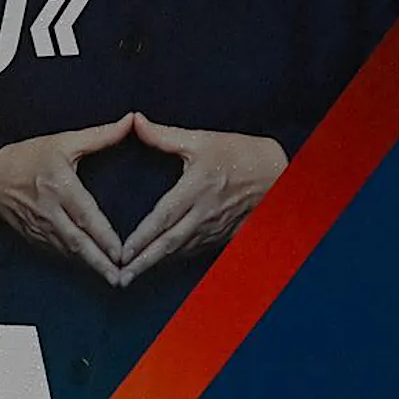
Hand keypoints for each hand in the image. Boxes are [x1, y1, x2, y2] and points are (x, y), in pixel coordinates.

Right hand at [0, 114, 134, 286]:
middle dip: (100, 263)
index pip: (85, 216)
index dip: (103, 237)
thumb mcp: (64, 141)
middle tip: (121, 278)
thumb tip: (130, 122)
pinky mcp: (34, 237)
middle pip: (78, 243)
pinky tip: (91, 270)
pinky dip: (75, 263)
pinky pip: (57, 253)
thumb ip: (100, 135)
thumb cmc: (30, 156)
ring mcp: (40, 227)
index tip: (121, 253)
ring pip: (69, 252)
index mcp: (60, 186)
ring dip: (90, 267)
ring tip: (113, 279)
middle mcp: (50, 211)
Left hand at [119, 117, 287, 284]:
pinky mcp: (225, 235)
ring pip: (181, 251)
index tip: (122, 252)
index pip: (162, 219)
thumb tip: (135, 121)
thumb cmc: (238, 153)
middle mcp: (204, 213)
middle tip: (121, 278)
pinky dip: (177, 260)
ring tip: (134, 276)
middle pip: (169, 243)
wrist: (277, 172)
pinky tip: (161, 265)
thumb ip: (164, 135)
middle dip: (144, 262)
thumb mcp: (201, 140)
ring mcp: (215, 228)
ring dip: (157, 265)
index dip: (141, 237)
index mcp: (195, 189)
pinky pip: (196, 250)